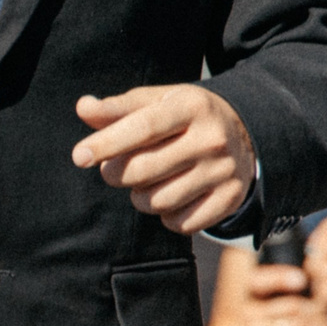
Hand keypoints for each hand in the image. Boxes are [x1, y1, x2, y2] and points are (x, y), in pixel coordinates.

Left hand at [72, 86, 256, 234]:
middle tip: (114, 169)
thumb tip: (83, 108)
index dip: (107, 144)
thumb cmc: (186, 117)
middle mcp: (211, 138)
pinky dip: (167, 217)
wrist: (247, 134)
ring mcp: (224, 170)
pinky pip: (181, 223)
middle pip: (143, 170)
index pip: (142, 128)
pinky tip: (171, 197)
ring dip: (140, 198)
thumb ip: (119, 108)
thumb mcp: (158, 102)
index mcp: (191, 106)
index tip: (79, 157)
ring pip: (158, 201)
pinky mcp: (230, 198)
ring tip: (145, 183)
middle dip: (117, 174)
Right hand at [238, 262, 326, 325]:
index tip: (301, 281)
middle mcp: (246, 313)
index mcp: (245, 297)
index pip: (258, 281)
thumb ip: (294, 297)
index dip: (278, 278)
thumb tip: (324, 289)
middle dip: (317, 310)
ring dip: (323, 325)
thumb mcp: (277, 313)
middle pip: (294, 304)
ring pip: (301, 320)